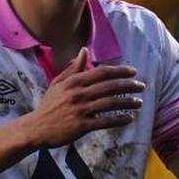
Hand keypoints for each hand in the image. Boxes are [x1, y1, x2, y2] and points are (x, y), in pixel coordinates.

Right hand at [23, 48, 143, 147]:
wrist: (36, 128)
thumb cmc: (49, 105)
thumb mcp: (58, 83)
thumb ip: (74, 68)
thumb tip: (84, 50)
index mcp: (73, 82)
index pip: (102, 73)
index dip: (120, 71)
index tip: (133, 72)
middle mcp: (78, 94)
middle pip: (109, 87)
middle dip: (128, 86)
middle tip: (141, 86)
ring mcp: (80, 110)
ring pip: (110, 103)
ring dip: (127, 102)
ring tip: (139, 102)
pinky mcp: (82, 126)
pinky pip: (105, 122)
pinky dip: (119, 119)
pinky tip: (129, 118)